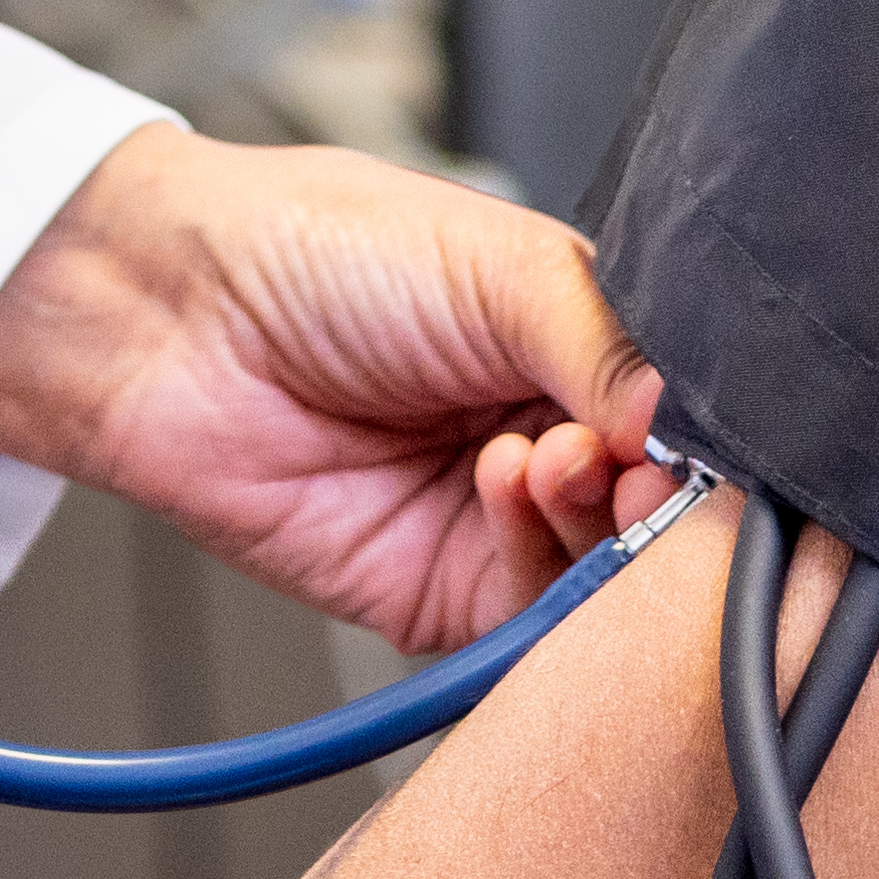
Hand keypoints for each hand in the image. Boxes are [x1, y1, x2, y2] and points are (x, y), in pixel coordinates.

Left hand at [0, 125, 660, 649]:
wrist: (174, 315)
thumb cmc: (314, 251)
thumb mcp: (492, 258)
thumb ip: (606, 337)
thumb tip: (686, 423)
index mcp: (579, 352)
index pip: (688, 422)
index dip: (703, 439)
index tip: (699, 437)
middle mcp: (551, 441)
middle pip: (659, 512)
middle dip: (656, 495)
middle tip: (633, 465)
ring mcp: (498, 526)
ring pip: (604, 577)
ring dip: (591, 524)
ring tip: (545, 456)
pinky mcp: (440, 596)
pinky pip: (524, 626)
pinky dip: (534, 568)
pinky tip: (506, 489)